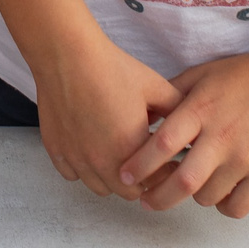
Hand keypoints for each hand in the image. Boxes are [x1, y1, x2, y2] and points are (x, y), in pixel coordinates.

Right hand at [31, 36, 184, 200]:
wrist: (68, 54)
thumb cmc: (111, 68)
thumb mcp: (155, 86)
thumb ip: (177, 109)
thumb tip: (192, 124)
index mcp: (131, 149)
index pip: (156, 182)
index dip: (165, 174)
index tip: (167, 163)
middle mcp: (102, 161)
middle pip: (128, 193)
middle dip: (140, 181)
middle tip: (144, 160)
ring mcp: (76, 158)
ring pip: (98, 187)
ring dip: (111, 178)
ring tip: (117, 156)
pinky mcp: (56, 149)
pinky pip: (71, 174)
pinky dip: (82, 168)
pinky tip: (89, 149)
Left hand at [118, 47, 248, 215]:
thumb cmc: (240, 76)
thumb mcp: (200, 75)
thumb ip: (170, 96)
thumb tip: (140, 117)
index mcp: (200, 111)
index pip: (163, 144)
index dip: (139, 164)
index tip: (125, 175)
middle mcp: (221, 137)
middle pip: (182, 181)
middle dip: (156, 197)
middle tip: (145, 200)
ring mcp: (245, 158)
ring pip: (207, 197)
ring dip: (192, 196)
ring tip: (189, 186)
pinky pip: (237, 207)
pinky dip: (223, 206)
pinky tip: (219, 192)